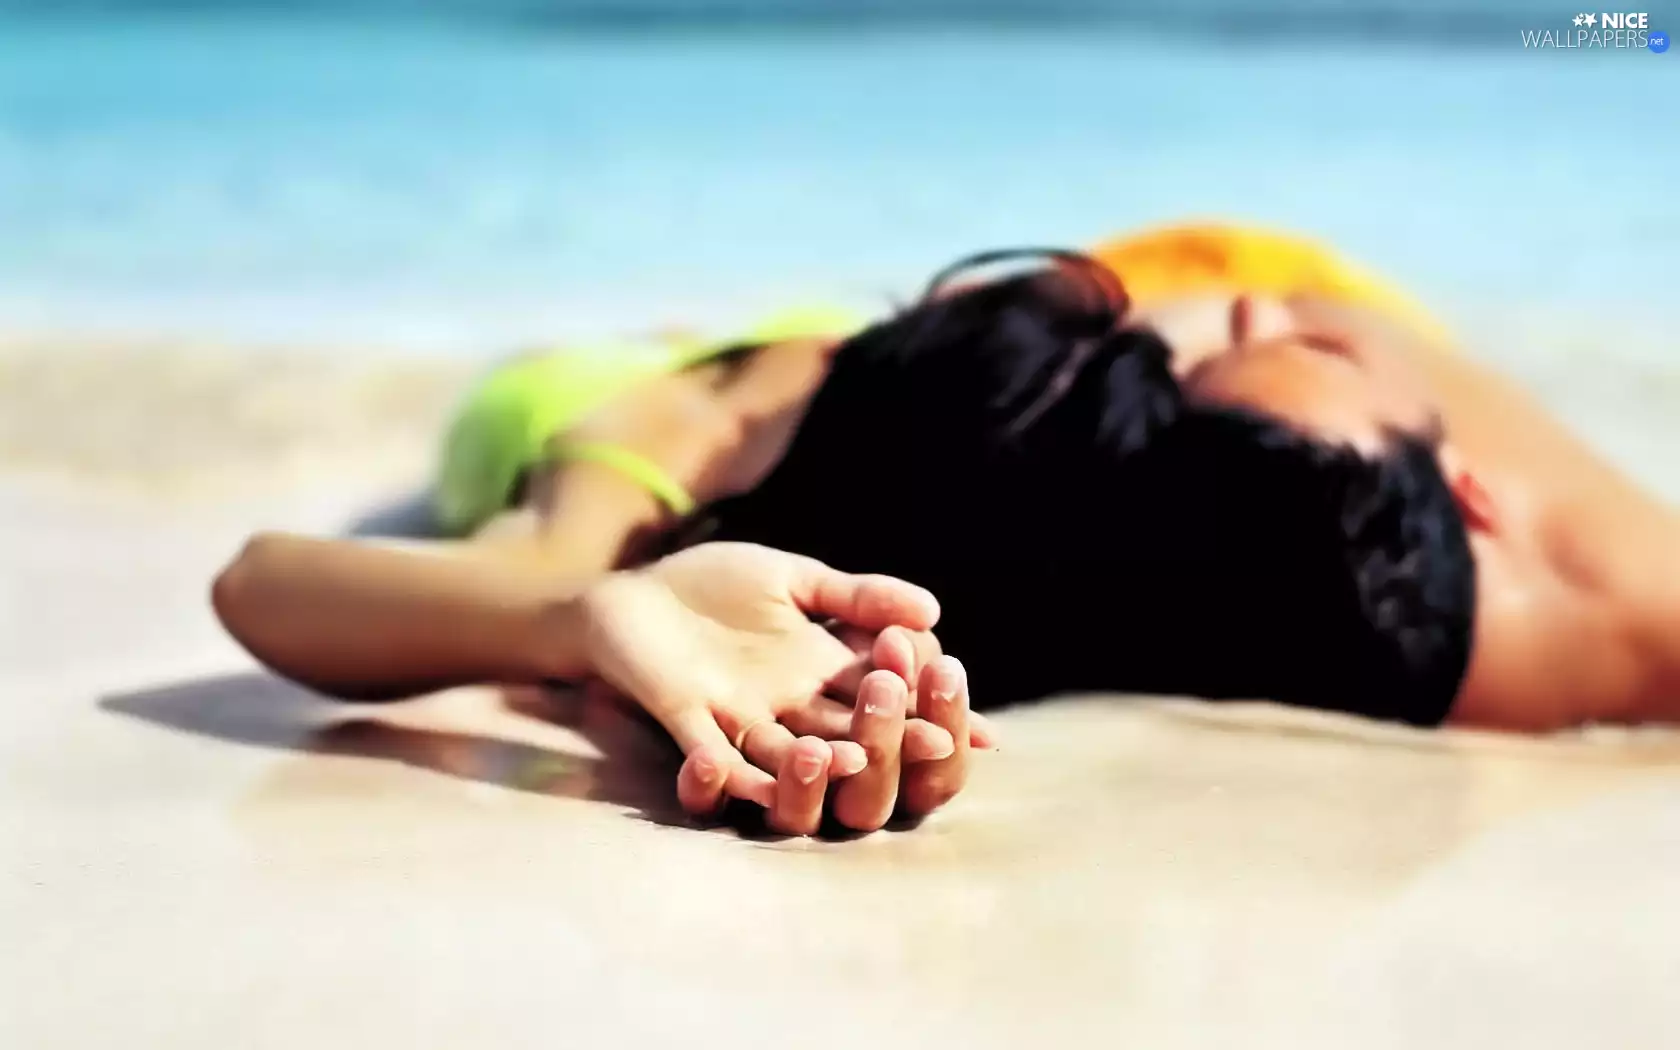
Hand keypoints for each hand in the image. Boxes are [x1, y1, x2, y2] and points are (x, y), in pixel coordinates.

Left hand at [578, 542, 990, 827]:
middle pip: (849, 734)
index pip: (884, 695)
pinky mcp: (685, 720)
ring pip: (787, 758)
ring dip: (819, 765)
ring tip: (855, 760)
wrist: (627, 597)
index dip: (926, 710)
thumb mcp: (791, 578)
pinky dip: (726, 773)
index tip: (979, 728)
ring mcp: (736, 719)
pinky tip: (745, 775)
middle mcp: (787, 707)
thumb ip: (854, 594)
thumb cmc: (710, 587)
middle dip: (891, 739)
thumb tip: (932, 608)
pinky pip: (708, 757)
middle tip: (935, 741)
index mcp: (819, 672)